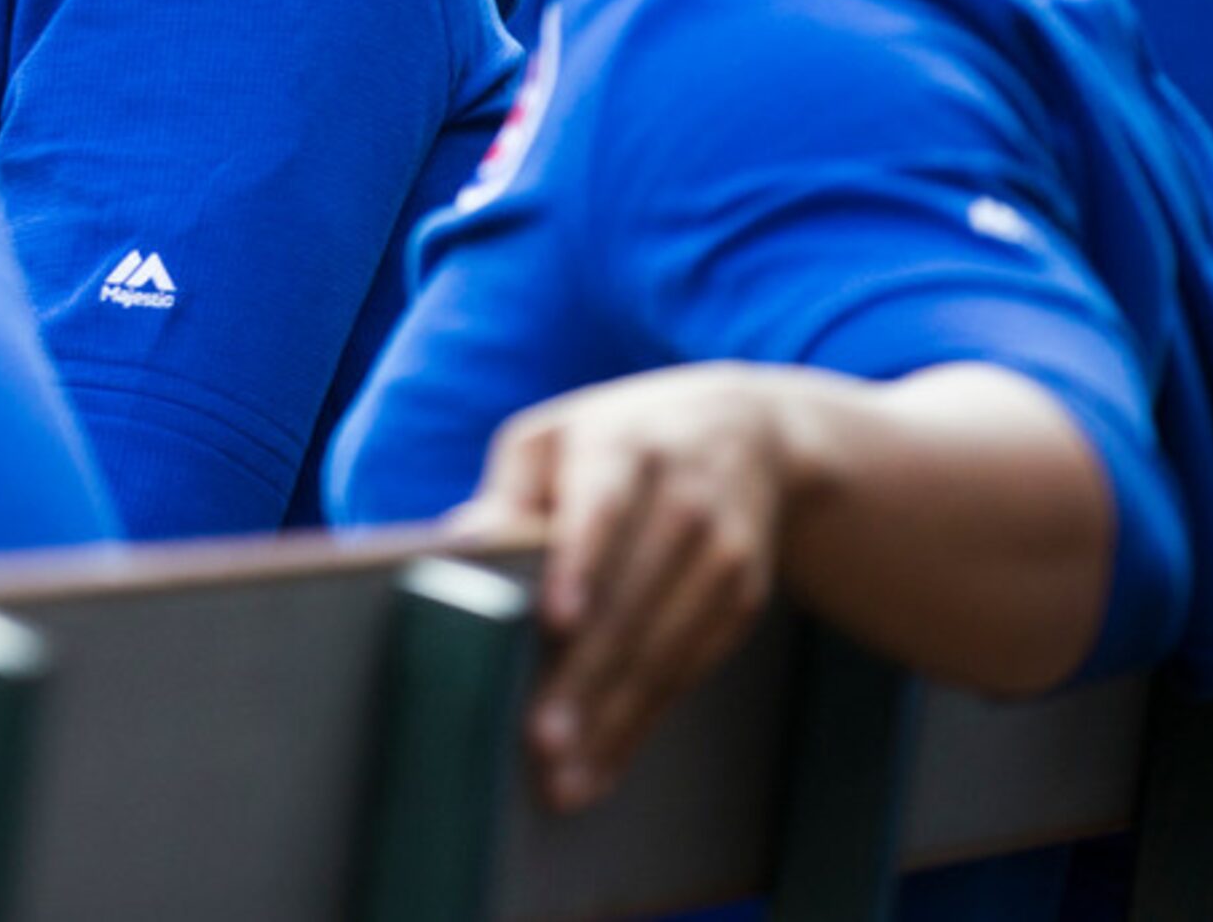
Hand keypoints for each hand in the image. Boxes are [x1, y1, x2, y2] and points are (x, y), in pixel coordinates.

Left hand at [453, 363, 833, 811]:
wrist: (753, 433)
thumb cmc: (617, 439)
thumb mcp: (555, 437)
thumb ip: (508, 489)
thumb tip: (459, 545)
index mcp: (625, 448)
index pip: (603, 508)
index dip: (582, 563)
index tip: (558, 622)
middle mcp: (685, 500)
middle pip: (632, 597)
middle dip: (587, 676)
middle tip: (541, 741)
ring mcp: (724, 553)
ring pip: (666, 647)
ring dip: (616, 718)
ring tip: (565, 778)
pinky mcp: (744, 599)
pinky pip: (691, 669)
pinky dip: (645, 721)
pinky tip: (605, 763)